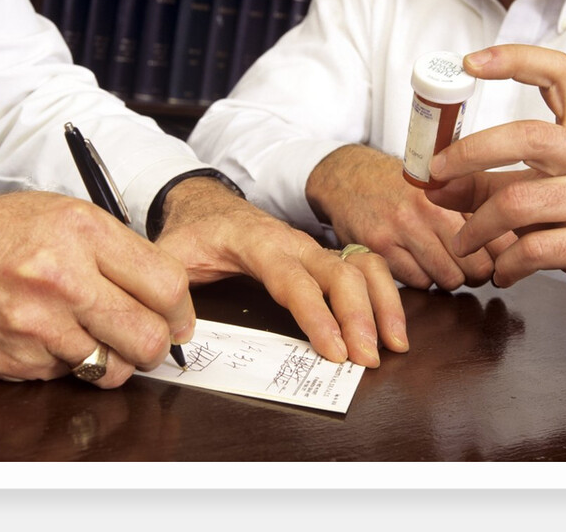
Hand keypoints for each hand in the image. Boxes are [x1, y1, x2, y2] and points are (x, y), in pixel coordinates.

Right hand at [0, 191, 195, 387]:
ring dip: (112, 360)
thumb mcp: (56, 215)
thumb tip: (166, 292)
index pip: (167, 283)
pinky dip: (67, 363)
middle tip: (150, 342)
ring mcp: (37, 322)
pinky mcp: (17, 358)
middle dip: (158, 347)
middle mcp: (63, 274)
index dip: (182, 310)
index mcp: (81, 228)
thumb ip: (113, 250)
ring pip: (113, 366)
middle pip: (150, 335)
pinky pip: (68, 374)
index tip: (180, 320)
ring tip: (91, 336)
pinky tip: (45, 336)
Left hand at [154, 177, 408, 367]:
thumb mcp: (170, 255)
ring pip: (361, 266)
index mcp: (257, 243)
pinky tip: (393, 325)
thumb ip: (170, 289)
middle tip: (368, 359)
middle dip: (359, 317)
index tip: (334, 350)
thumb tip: (177, 333)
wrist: (209, 205)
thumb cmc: (193, 232)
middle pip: (339, 273)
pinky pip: (364, 267)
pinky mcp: (323, 257)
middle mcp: (294, 243)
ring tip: (394, 344)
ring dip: (383, 304)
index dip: (316, 315)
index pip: (293, 280)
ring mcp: (313, 248)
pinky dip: (384, 293)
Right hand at [304, 144, 498, 290]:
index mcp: (450, 190)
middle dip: (478, 273)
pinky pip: (419, 282)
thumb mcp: (439, 184)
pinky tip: (417, 264)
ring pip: (449, 278)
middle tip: (472, 268)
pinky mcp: (379, 248)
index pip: (497, 236)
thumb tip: (514, 244)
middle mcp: (427, 209)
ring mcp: (401, 229)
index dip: (503, 255)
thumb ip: (473, 205)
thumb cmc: (398, 184)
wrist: (347, 177)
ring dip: (450, 278)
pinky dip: (423, 280)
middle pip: (477, 265)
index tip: (501, 260)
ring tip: (443, 265)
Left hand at [425, 44, 565, 319]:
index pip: (560, 74)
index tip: (469, 63)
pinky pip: (535, 248)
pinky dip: (505, 264)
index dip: (515, 60)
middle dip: (469, 153)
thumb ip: (484, 185)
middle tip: (435, 175)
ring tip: (462, 242)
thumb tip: (432, 185)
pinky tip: (501, 271)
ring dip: (476, 226)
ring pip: (520, 201)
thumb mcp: (535, 192)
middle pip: (528, 136)